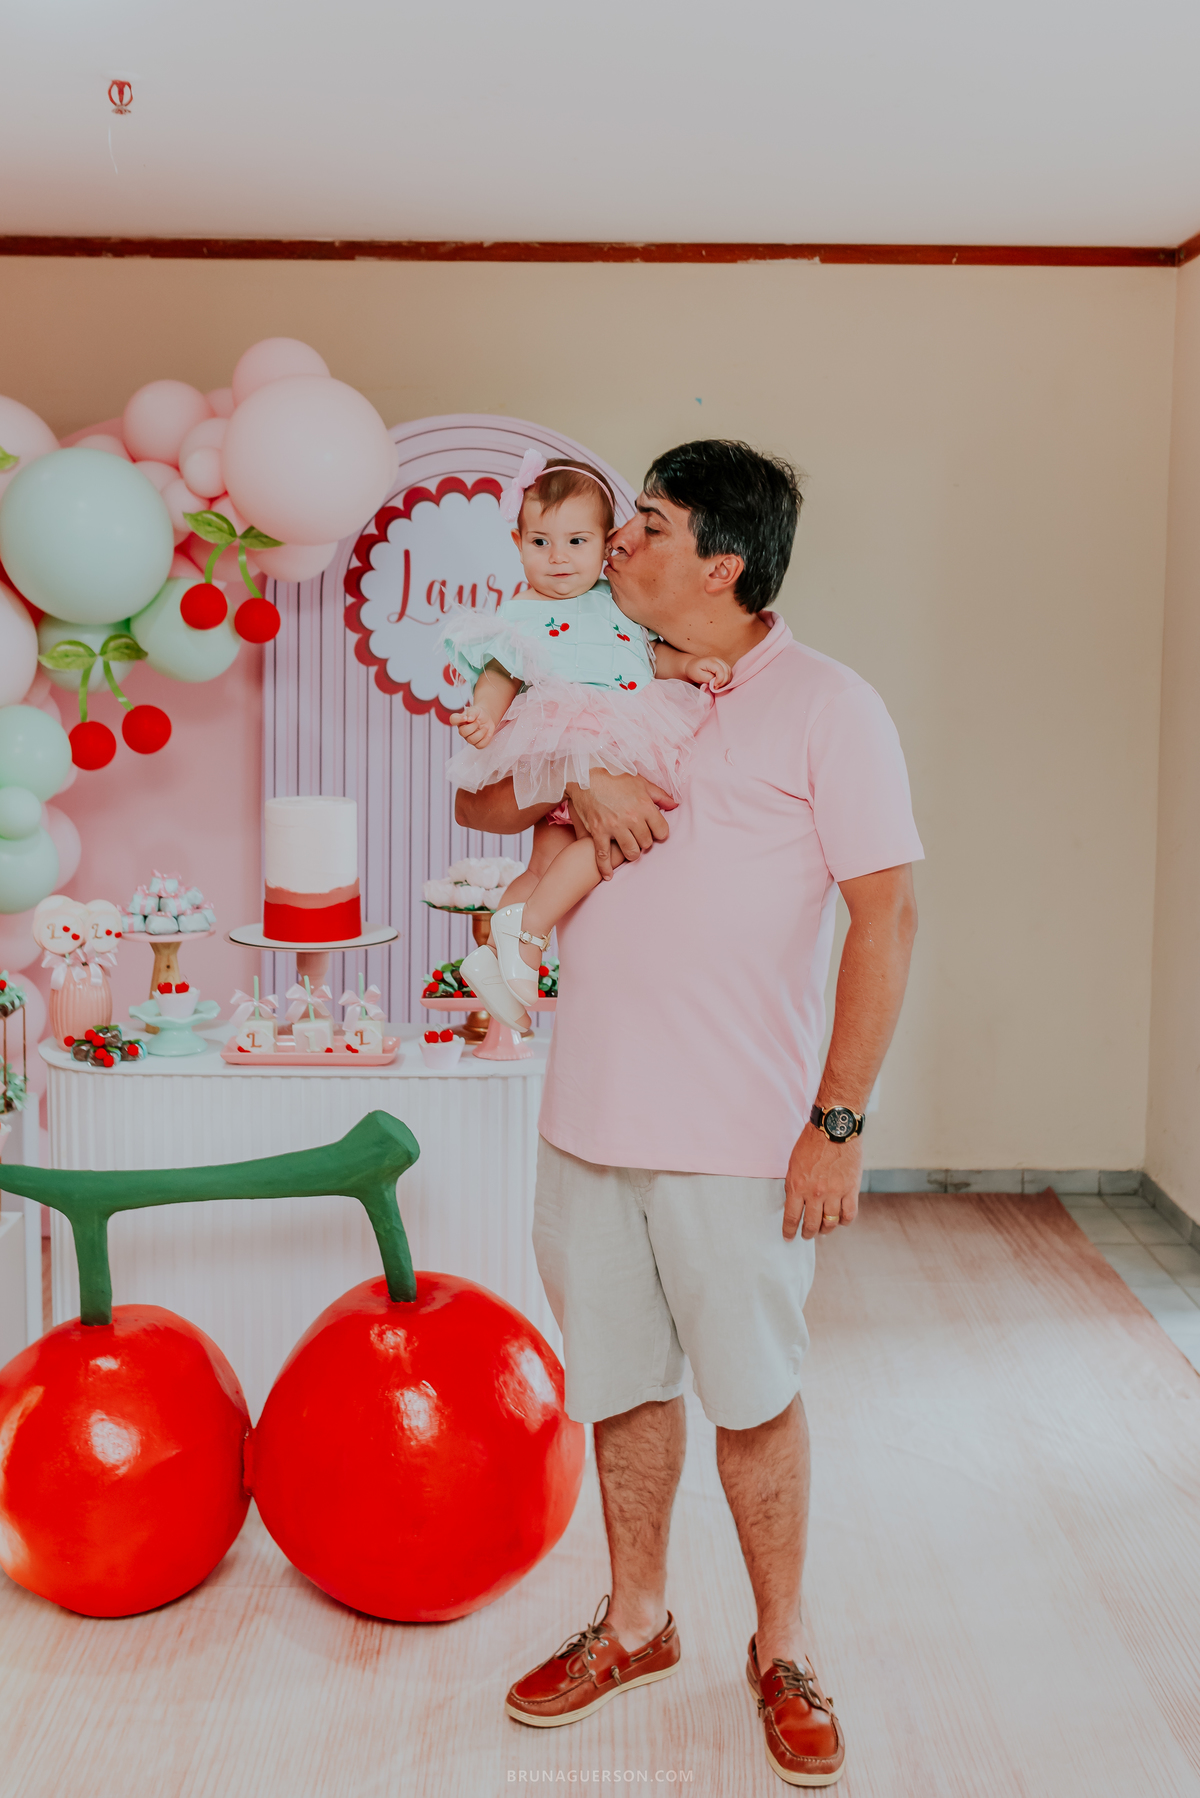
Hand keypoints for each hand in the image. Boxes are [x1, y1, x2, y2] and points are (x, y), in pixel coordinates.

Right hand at [449, 704, 495, 748]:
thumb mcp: (476, 710)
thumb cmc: (479, 714)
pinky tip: (488, 733)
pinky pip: (480, 745)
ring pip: (472, 740)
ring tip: (486, 726)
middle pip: (463, 732)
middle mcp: (462, 730)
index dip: (458, 719)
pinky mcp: (477, 743)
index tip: (466, 717)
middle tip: (479, 721)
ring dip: (481, 732)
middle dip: (473, 726)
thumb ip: (472, 713)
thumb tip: (469, 719)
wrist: (488, 719)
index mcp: (460, 720)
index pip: (453, 719)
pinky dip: (486, 739)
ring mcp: (469, 738)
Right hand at [565, 769, 675, 879]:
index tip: (654, 832)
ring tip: (629, 848)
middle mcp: (632, 818)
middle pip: (647, 843)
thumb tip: (675, 805)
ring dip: (632, 853)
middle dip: (645, 842)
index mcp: (644, 806)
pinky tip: (608, 875)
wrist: (586, 775)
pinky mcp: (598, 832)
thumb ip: (660, 795)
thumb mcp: (641, 782)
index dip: (659, 833)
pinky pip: (603, 855)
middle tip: (639, 837)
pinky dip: (605, 868)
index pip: (662, 831)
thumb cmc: (615, 777)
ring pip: (631, 852)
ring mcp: (614, 827)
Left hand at [682, 654, 731, 688]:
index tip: (714, 686)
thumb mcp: (698, 676)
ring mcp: (721, 662)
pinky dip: (727, 679)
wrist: (692, 666)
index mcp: (711, 661)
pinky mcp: (723, 665)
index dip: (720, 680)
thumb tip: (716, 682)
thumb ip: (708, 678)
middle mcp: (718, 660)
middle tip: (716, 688)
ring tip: (718, 686)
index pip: (721, 670)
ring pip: (730, 672)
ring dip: (726, 681)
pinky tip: (720, 683)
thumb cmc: (694, 671)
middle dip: (723, 682)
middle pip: (727, 671)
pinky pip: (729, 673)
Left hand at [783, 1124, 861, 1241]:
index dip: (789, 1231)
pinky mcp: (851, 1189)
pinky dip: (845, 1222)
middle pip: (812, 1224)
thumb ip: (794, 1185)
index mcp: (797, 1186)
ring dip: (826, 1230)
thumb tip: (793, 1203)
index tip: (789, 1237)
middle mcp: (815, 1193)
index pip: (792, 1217)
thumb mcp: (793, 1164)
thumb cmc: (811, 1143)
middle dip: (808, 1233)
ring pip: (831, 1223)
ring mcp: (835, 1192)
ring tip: (823, 1230)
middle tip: (807, 1235)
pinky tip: (841, 1221)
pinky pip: (849, 1214)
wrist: (834, 1128)